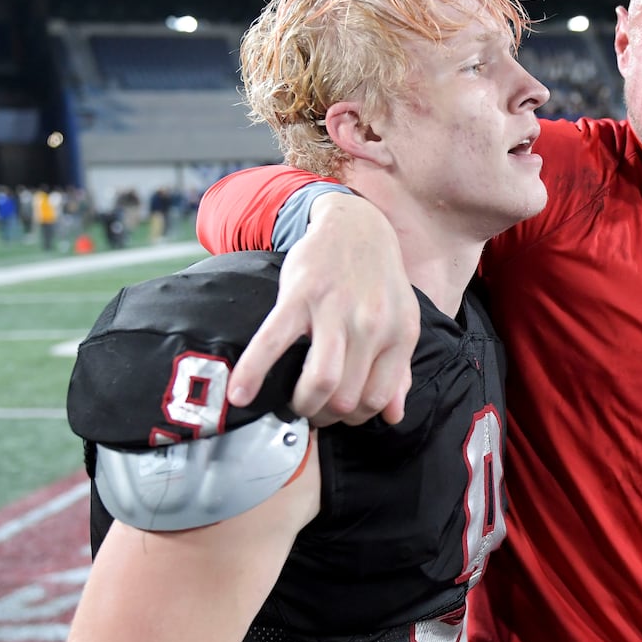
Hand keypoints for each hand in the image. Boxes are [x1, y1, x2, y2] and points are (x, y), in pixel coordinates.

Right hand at [226, 196, 419, 425]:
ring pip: (322, 381)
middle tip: (313, 409)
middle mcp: (371, 324)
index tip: (339, 413)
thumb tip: (392, 416)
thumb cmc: (378, 281)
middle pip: (347, 397)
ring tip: (293, 403)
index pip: (377, 398)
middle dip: (325, 414)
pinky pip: (273, 342)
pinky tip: (240, 393)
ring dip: (304, 404)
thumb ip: (399, 371)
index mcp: (399, 335)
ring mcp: (334, 310)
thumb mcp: (401, 322)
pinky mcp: (299, 296)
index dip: (355, 416)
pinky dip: (254, 372)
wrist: (357, 225)